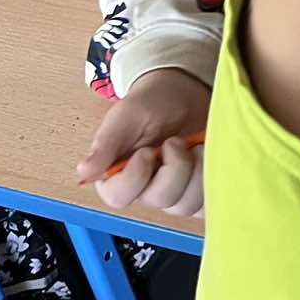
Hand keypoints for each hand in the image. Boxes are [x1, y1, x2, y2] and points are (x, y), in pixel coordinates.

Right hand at [76, 66, 211, 216]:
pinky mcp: (201, 191)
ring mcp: (176, 193)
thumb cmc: (152, 105)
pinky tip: (210, 157)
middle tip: (176, 141)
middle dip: (174, 168)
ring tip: (197, 147)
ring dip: (197, 173)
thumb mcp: (127, 115)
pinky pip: (209, 203)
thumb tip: (85, 171)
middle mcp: (146, 189)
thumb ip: (107, 143)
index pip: (118, 197)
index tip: (146, 151)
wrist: (183, 95)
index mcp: (118, 174)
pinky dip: (214, 180)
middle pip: (160, 200)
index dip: (134, 178)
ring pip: (187, 205)